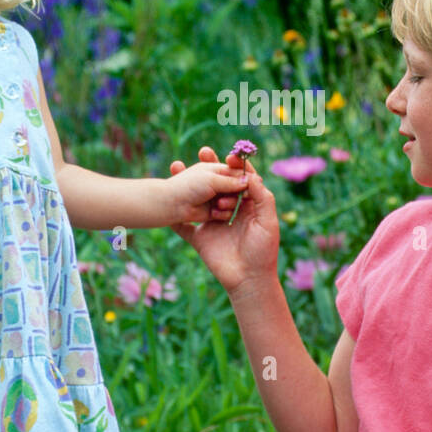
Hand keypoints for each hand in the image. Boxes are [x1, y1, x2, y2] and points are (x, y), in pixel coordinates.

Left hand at [164, 145, 251, 224]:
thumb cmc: (190, 186)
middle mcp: (218, 184)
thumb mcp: (212, 179)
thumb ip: (232, 180)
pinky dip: (224, 212)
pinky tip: (214, 213)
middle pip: (237, 185)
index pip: (236, 170)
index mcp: (215, 170)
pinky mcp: (216, 213)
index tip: (249, 180)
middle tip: (239, 193)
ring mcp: (217, 198)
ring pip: (235, 199)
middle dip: (236, 190)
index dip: (243, 173)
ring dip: (230, 201)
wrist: (173, 205)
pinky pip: (229, 212)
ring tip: (218, 204)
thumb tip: (250, 180)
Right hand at [169, 147, 279, 293]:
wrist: (249, 281)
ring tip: (179, 166)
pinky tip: (164, 199)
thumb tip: (251, 176)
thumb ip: (262, 198)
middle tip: (203, 151)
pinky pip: (183, 225)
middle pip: (217, 185)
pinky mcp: (200, 238)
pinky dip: (173, 215)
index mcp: (248, 206)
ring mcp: (212, 224)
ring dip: (189, 184)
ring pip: (199, 200)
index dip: (234, 167)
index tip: (227, 156)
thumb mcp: (267, 222)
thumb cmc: (263, 251)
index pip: (240, 180)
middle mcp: (229, 212)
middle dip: (210, 168)